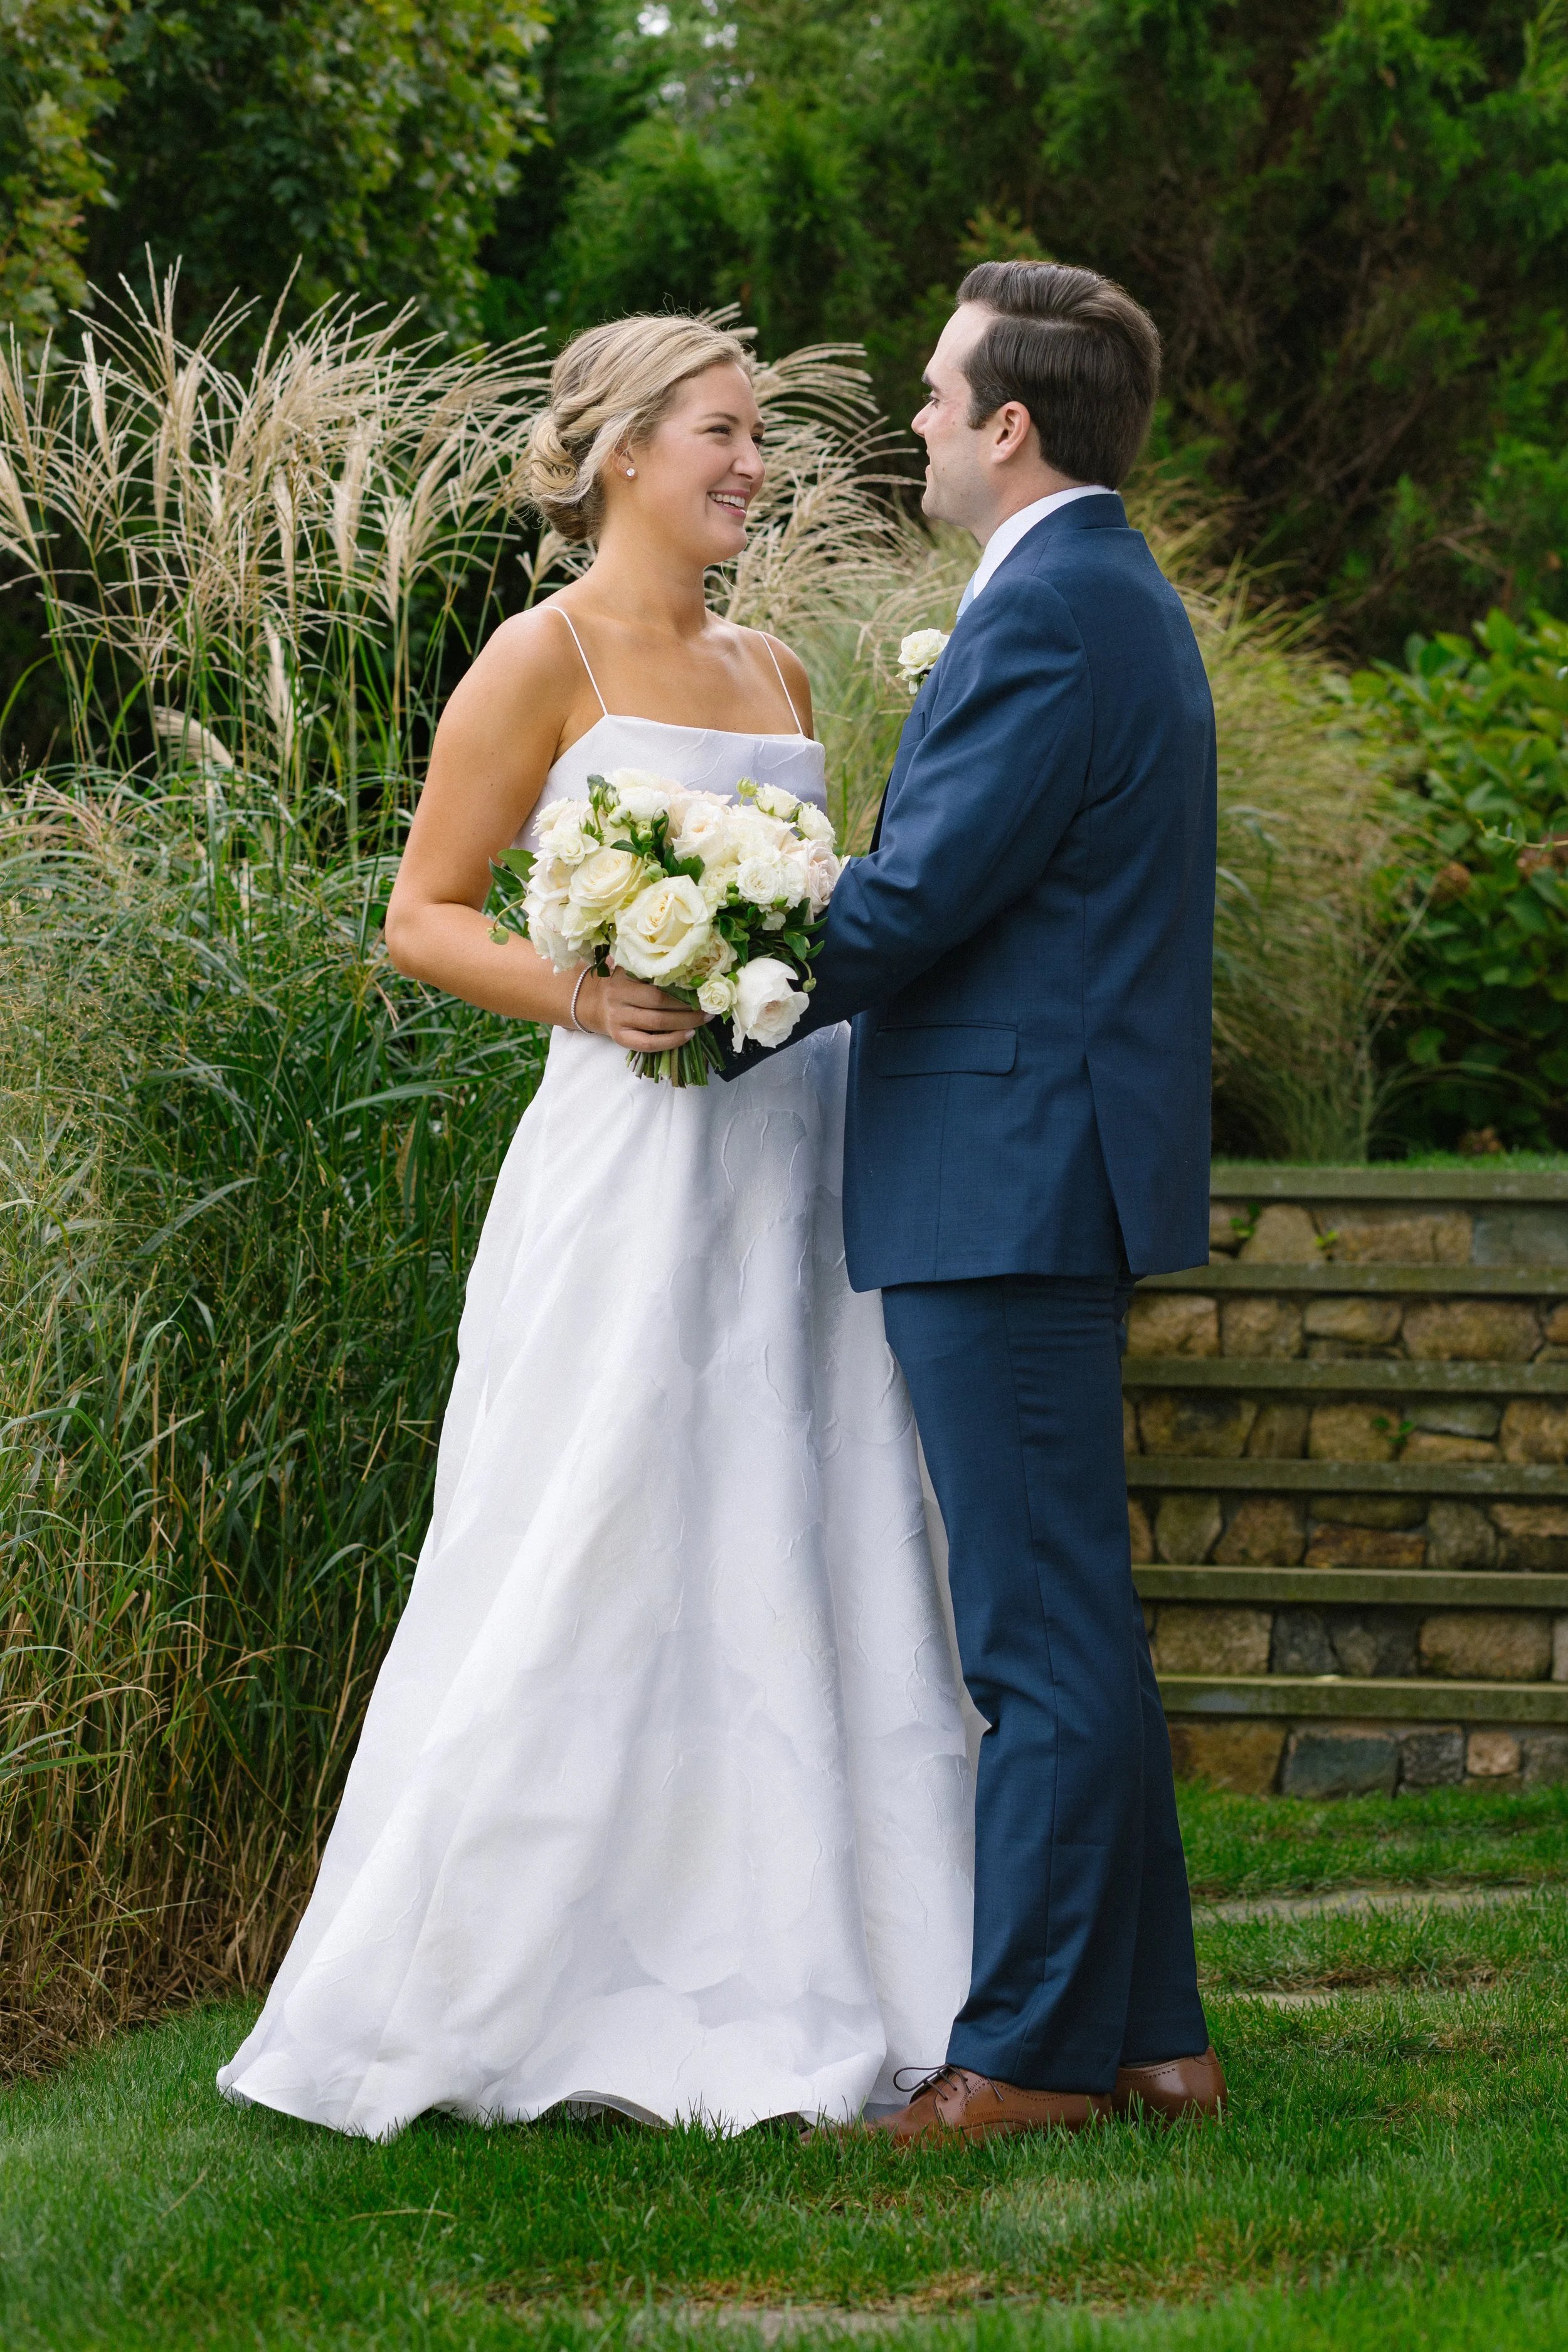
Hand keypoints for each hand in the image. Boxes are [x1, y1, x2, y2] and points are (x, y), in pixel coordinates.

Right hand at [576, 967, 707, 1052]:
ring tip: (703, 1020)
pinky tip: (687, 1036)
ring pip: (656, 1026)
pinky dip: (671, 1041)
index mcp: (622, 981)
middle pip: (658, 1007)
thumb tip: (684, 966)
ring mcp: (619, 1022)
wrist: (586, 1002)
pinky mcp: (621, 1039)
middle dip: (687, 1009)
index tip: (701, 990)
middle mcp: (619, 1001)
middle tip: (708, 1007)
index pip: (655, 989)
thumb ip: (646, 967)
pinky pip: (648, 1044)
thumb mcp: (625, 969)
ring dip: (685, 1024)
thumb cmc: (615, 982)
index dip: (681, 992)